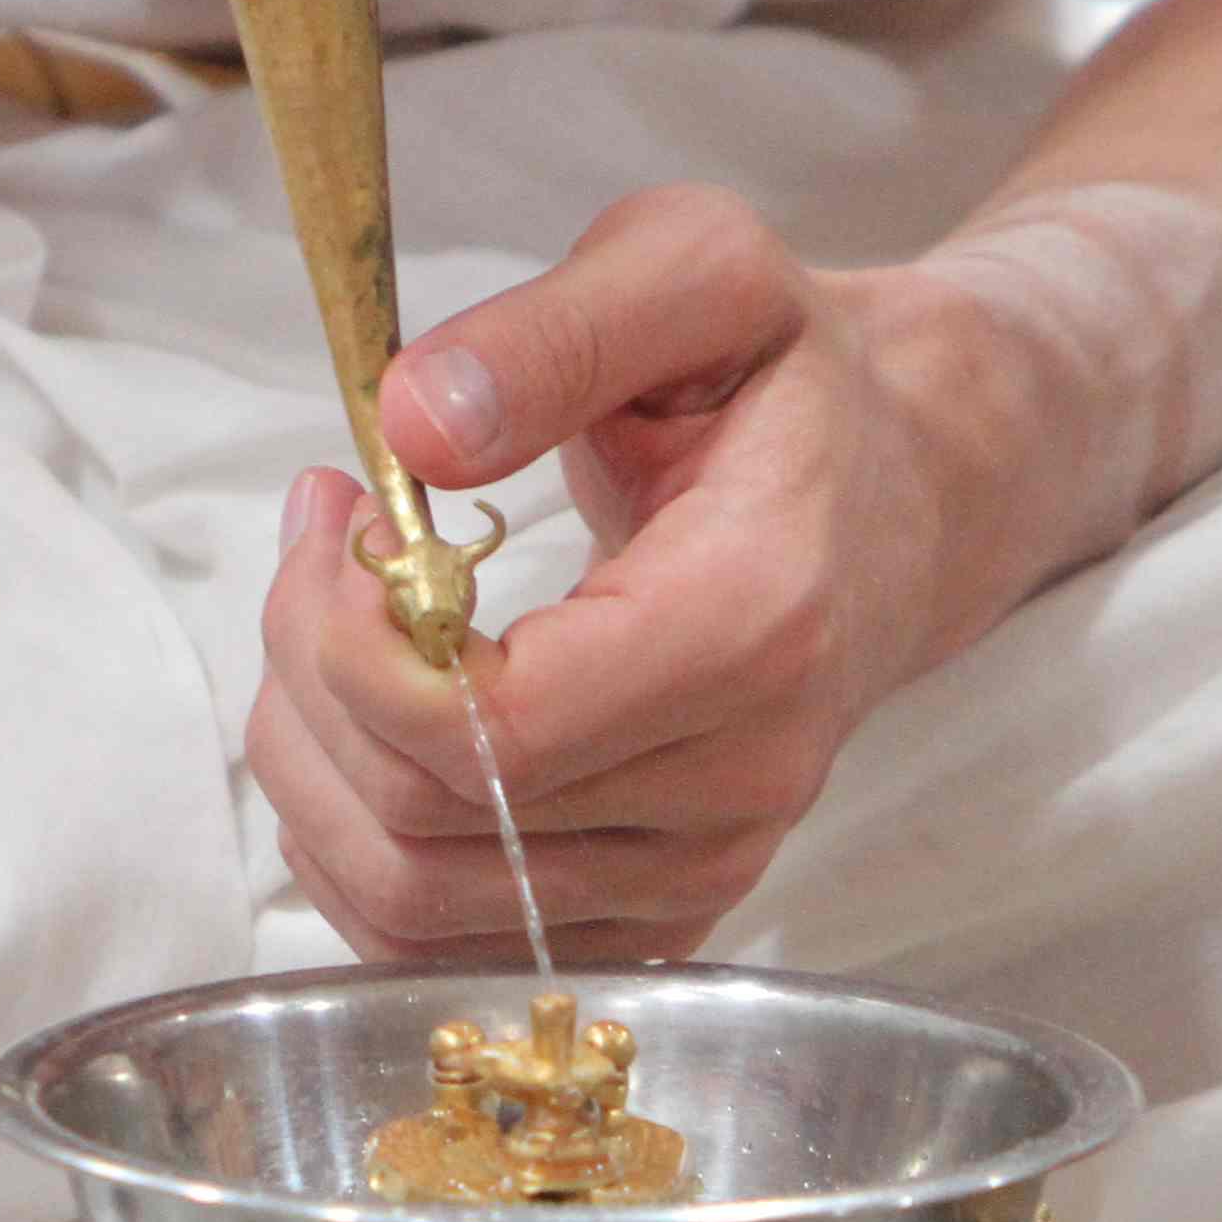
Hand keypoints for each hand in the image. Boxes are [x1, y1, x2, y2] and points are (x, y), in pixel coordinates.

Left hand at [246, 186, 1032, 963]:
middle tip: (320, 542)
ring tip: (331, 623)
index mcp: (752, 627)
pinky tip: (369, 722)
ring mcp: (704, 871)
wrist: (909, 490)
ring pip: (411, 900)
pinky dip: (360, 847)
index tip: (349, 512)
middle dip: (312, 676)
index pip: (483, 731)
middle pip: (426, 818)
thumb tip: (408, 430)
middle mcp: (739, 783)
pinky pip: (447, 949)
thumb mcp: (696, 271)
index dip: (351, 642)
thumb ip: (553, 336)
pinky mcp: (663, 915)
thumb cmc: (790, 377)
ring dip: (314, 765)